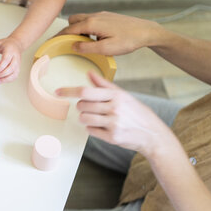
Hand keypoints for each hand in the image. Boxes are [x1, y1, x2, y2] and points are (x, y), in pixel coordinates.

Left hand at [0, 37, 23, 83]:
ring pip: (14, 73)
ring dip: (6, 79)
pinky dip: (9, 80)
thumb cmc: (8, 44)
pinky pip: (15, 75)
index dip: (0, 67)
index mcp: (10, 50)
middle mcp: (15, 57)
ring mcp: (18, 63)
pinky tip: (3, 80)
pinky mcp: (18, 67)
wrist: (17, 44)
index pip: (6, 60)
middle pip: (10, 68)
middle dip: (2, 74)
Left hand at [55, 70, 175, 158]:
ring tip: (97, 118)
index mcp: (116, 95)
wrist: (153, 134)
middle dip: (83, 107)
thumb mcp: (123, 95)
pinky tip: (103, 127)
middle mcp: (114, 108)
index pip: (85, 91)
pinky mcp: (112, 137)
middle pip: (82, 105)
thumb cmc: (136, 113)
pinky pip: (90, 131)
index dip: (69, 91)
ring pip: (84, 119)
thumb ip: (104, 85)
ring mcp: (113, 123)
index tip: (57, 92)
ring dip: (86, 118)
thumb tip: (89, 73)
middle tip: (93, 108)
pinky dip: (92, 129)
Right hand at [57, 11, 163, 55]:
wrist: (146, 31)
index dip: (58, 36)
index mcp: (92, 24)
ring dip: (79, 30)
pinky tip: (96, 38)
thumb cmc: (129, 40)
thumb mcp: (106, 49)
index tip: (50, 41)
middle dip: (68, 31)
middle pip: (73, 21)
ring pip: (82, 19)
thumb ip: (87, 47)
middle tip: (68, 43)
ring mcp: (101, 15)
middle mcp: (94, 16)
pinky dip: (88, 28)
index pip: (69, 30)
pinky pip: (91, 20)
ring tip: (85, 43)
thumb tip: (73, 46)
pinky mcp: (107, 16)